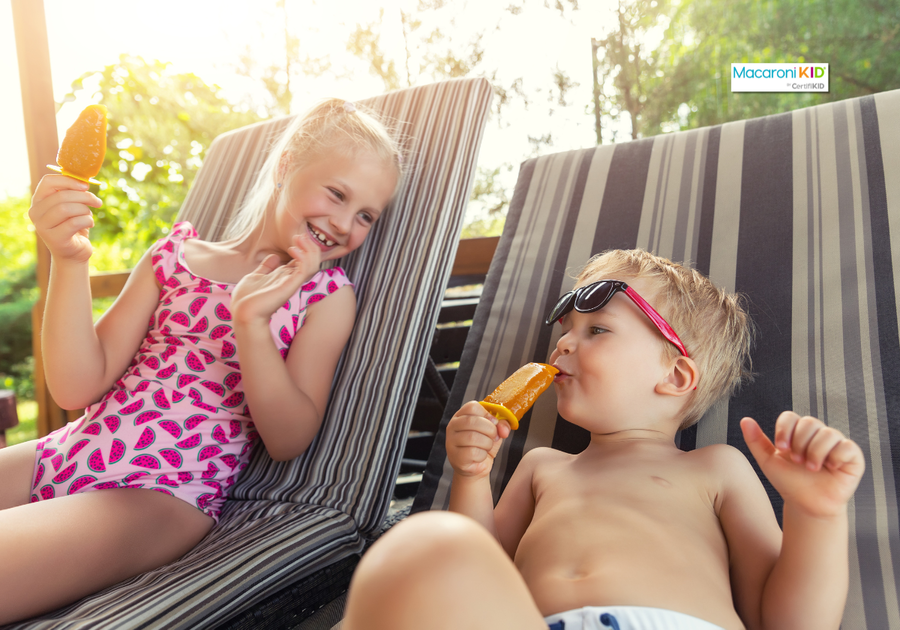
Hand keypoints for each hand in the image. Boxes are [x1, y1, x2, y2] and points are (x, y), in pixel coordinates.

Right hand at [27, 175, 101, 263]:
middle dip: (84, 197)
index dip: (69, 181)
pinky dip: (87, 221)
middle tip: (97, 202)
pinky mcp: (54, 238)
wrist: (74, 253)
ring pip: (67, 208)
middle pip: (61, 196)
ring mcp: (42, 227)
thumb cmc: (74, 226)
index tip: (86, 186)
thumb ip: (72, 193)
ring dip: (85, 210)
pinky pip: (74, 223)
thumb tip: (84, 180)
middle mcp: (35, 213)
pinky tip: (89, 224)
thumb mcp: (72, 207)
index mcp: (38, 201)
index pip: (48, 182)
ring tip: (89, 216)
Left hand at [231, 233, 321, 324]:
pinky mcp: (290, 286)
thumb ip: (267, 267)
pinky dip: (303, 257)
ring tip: (299, 239)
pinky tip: (293, 250)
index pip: (303, 261)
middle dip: (310, 246)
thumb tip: (274, 257)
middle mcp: (291, 279)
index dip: (304, 247)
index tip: (296, 237)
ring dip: (309, 250)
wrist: (243, 312)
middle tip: (300, 235)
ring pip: (313, 265)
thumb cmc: (247, 298)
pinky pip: (305, 270)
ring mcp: (292, 282)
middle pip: (312, 261)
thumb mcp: (256, 276)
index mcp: (285, 276)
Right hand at [446, 401, 510, 479]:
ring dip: (487, 443)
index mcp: (460, 416)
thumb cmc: (482, 446)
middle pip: (473, 421)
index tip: (493, 423)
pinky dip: (482, 455)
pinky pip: (473, 452)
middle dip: (490, 430)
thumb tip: (503, 429)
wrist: (476, 467)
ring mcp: (451, 442)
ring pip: (473, 437)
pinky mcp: (456, 457)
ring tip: (486, 447)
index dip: (487, 415)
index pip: (472, 407)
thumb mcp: (494, 431)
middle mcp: (452, 426)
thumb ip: (501, 425)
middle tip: (493, 437)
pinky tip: (480, 456)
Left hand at [741, 412, 864, 517]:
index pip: (790, 416)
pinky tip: (830, 468)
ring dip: (816, 452)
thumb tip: (745, 420)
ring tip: (811, 468)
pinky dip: (836, 457)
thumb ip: (756, 441)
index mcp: (797, 433)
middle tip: (798, 462)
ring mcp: (836, 444)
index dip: (784, 430)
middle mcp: (817, 434)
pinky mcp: (852, 456)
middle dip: (800, 443)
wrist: (806, 504)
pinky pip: (848, 446)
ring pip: (829, 433)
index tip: (780, 448)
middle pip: (809, 422)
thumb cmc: (788, 482)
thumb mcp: (768, 462)